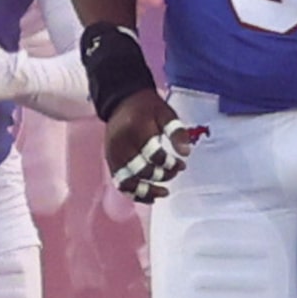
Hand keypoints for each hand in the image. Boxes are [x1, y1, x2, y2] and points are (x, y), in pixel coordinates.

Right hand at [102, 88, 203, 202]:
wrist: (122, 101)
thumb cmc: (147, 109)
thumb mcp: (166, 113)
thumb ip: (177, 132)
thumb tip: (186, 153)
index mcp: (135, 130)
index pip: (153, 154)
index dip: (169, 163)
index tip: (181, 164)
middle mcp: (121, 145)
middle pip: (140, 170)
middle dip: (161, 175)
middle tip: (175, 173)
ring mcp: (113, 155)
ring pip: (127, 182)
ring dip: (146, 191)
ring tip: (164, 193)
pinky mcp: (110, 162)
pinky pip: (120, 183)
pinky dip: (134, 193)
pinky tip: (149, 196)